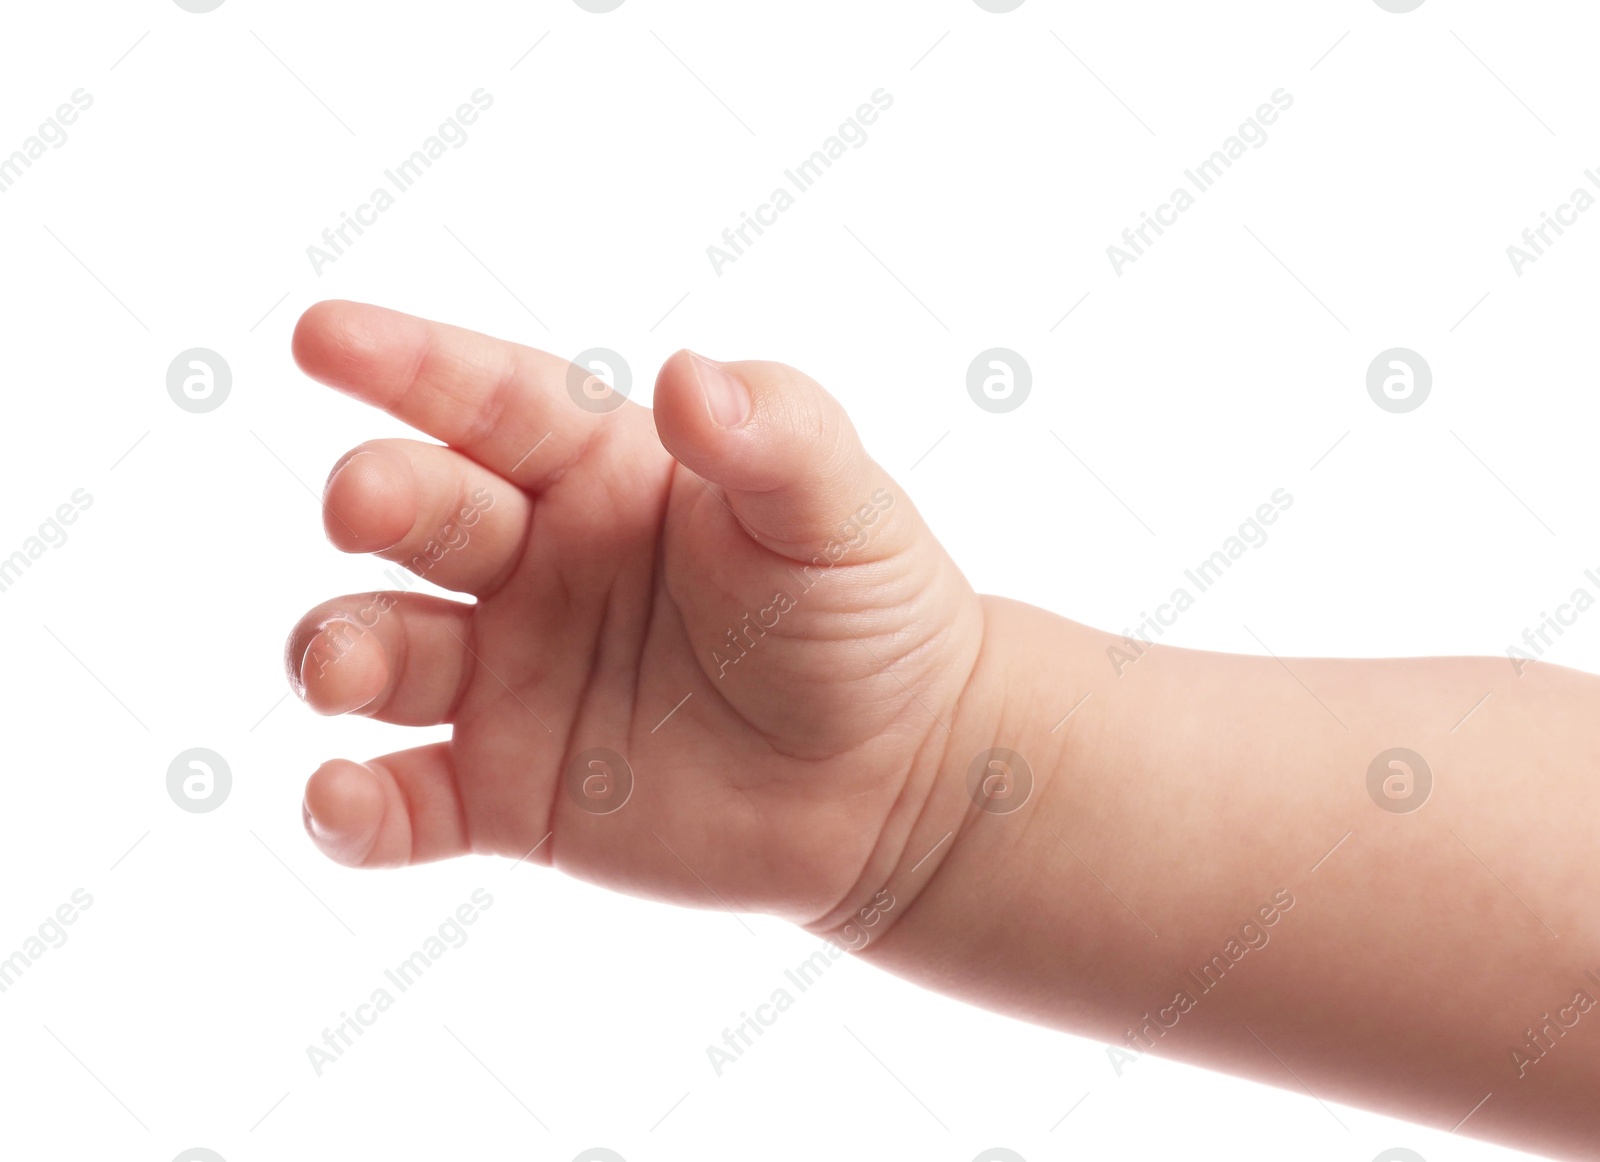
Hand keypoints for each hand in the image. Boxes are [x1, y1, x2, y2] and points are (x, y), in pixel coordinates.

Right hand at [287, 301, 983, 926]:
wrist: (896, 779)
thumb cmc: (868, 617)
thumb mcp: (838, 510)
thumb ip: (774, 435)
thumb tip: (690, 374)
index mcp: (604, 474)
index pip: (492, 402)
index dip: (407, 363)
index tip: (321, 336)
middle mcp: (537, 565)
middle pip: (422, 514)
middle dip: (375, 499)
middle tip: (358, 505)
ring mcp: (513, 681)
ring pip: (382, 649)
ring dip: (338, 648)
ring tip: (345, 669)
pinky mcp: (510, 795)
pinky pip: (405, 802)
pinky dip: (351, 808)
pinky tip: (339, 800)